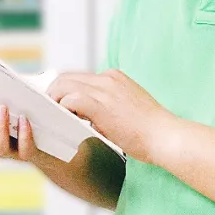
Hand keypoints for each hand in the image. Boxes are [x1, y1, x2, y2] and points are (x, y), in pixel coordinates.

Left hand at [46, 70, 178, 163]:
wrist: (165, 136)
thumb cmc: (149, 130)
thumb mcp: (127, 108)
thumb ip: (107, 104)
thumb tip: (85, 113)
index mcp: (114, 77)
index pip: (79, 77)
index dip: (65, 90)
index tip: (59, 103)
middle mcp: (108, 79)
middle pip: (67, 77)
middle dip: (54, 92)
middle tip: (49, 109)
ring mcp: (105, 90)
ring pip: (64, 85)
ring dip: (55, 100)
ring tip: (53, 116)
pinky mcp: (101, 105)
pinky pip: (71, 99)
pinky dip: (63, 108)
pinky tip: (65, 120)